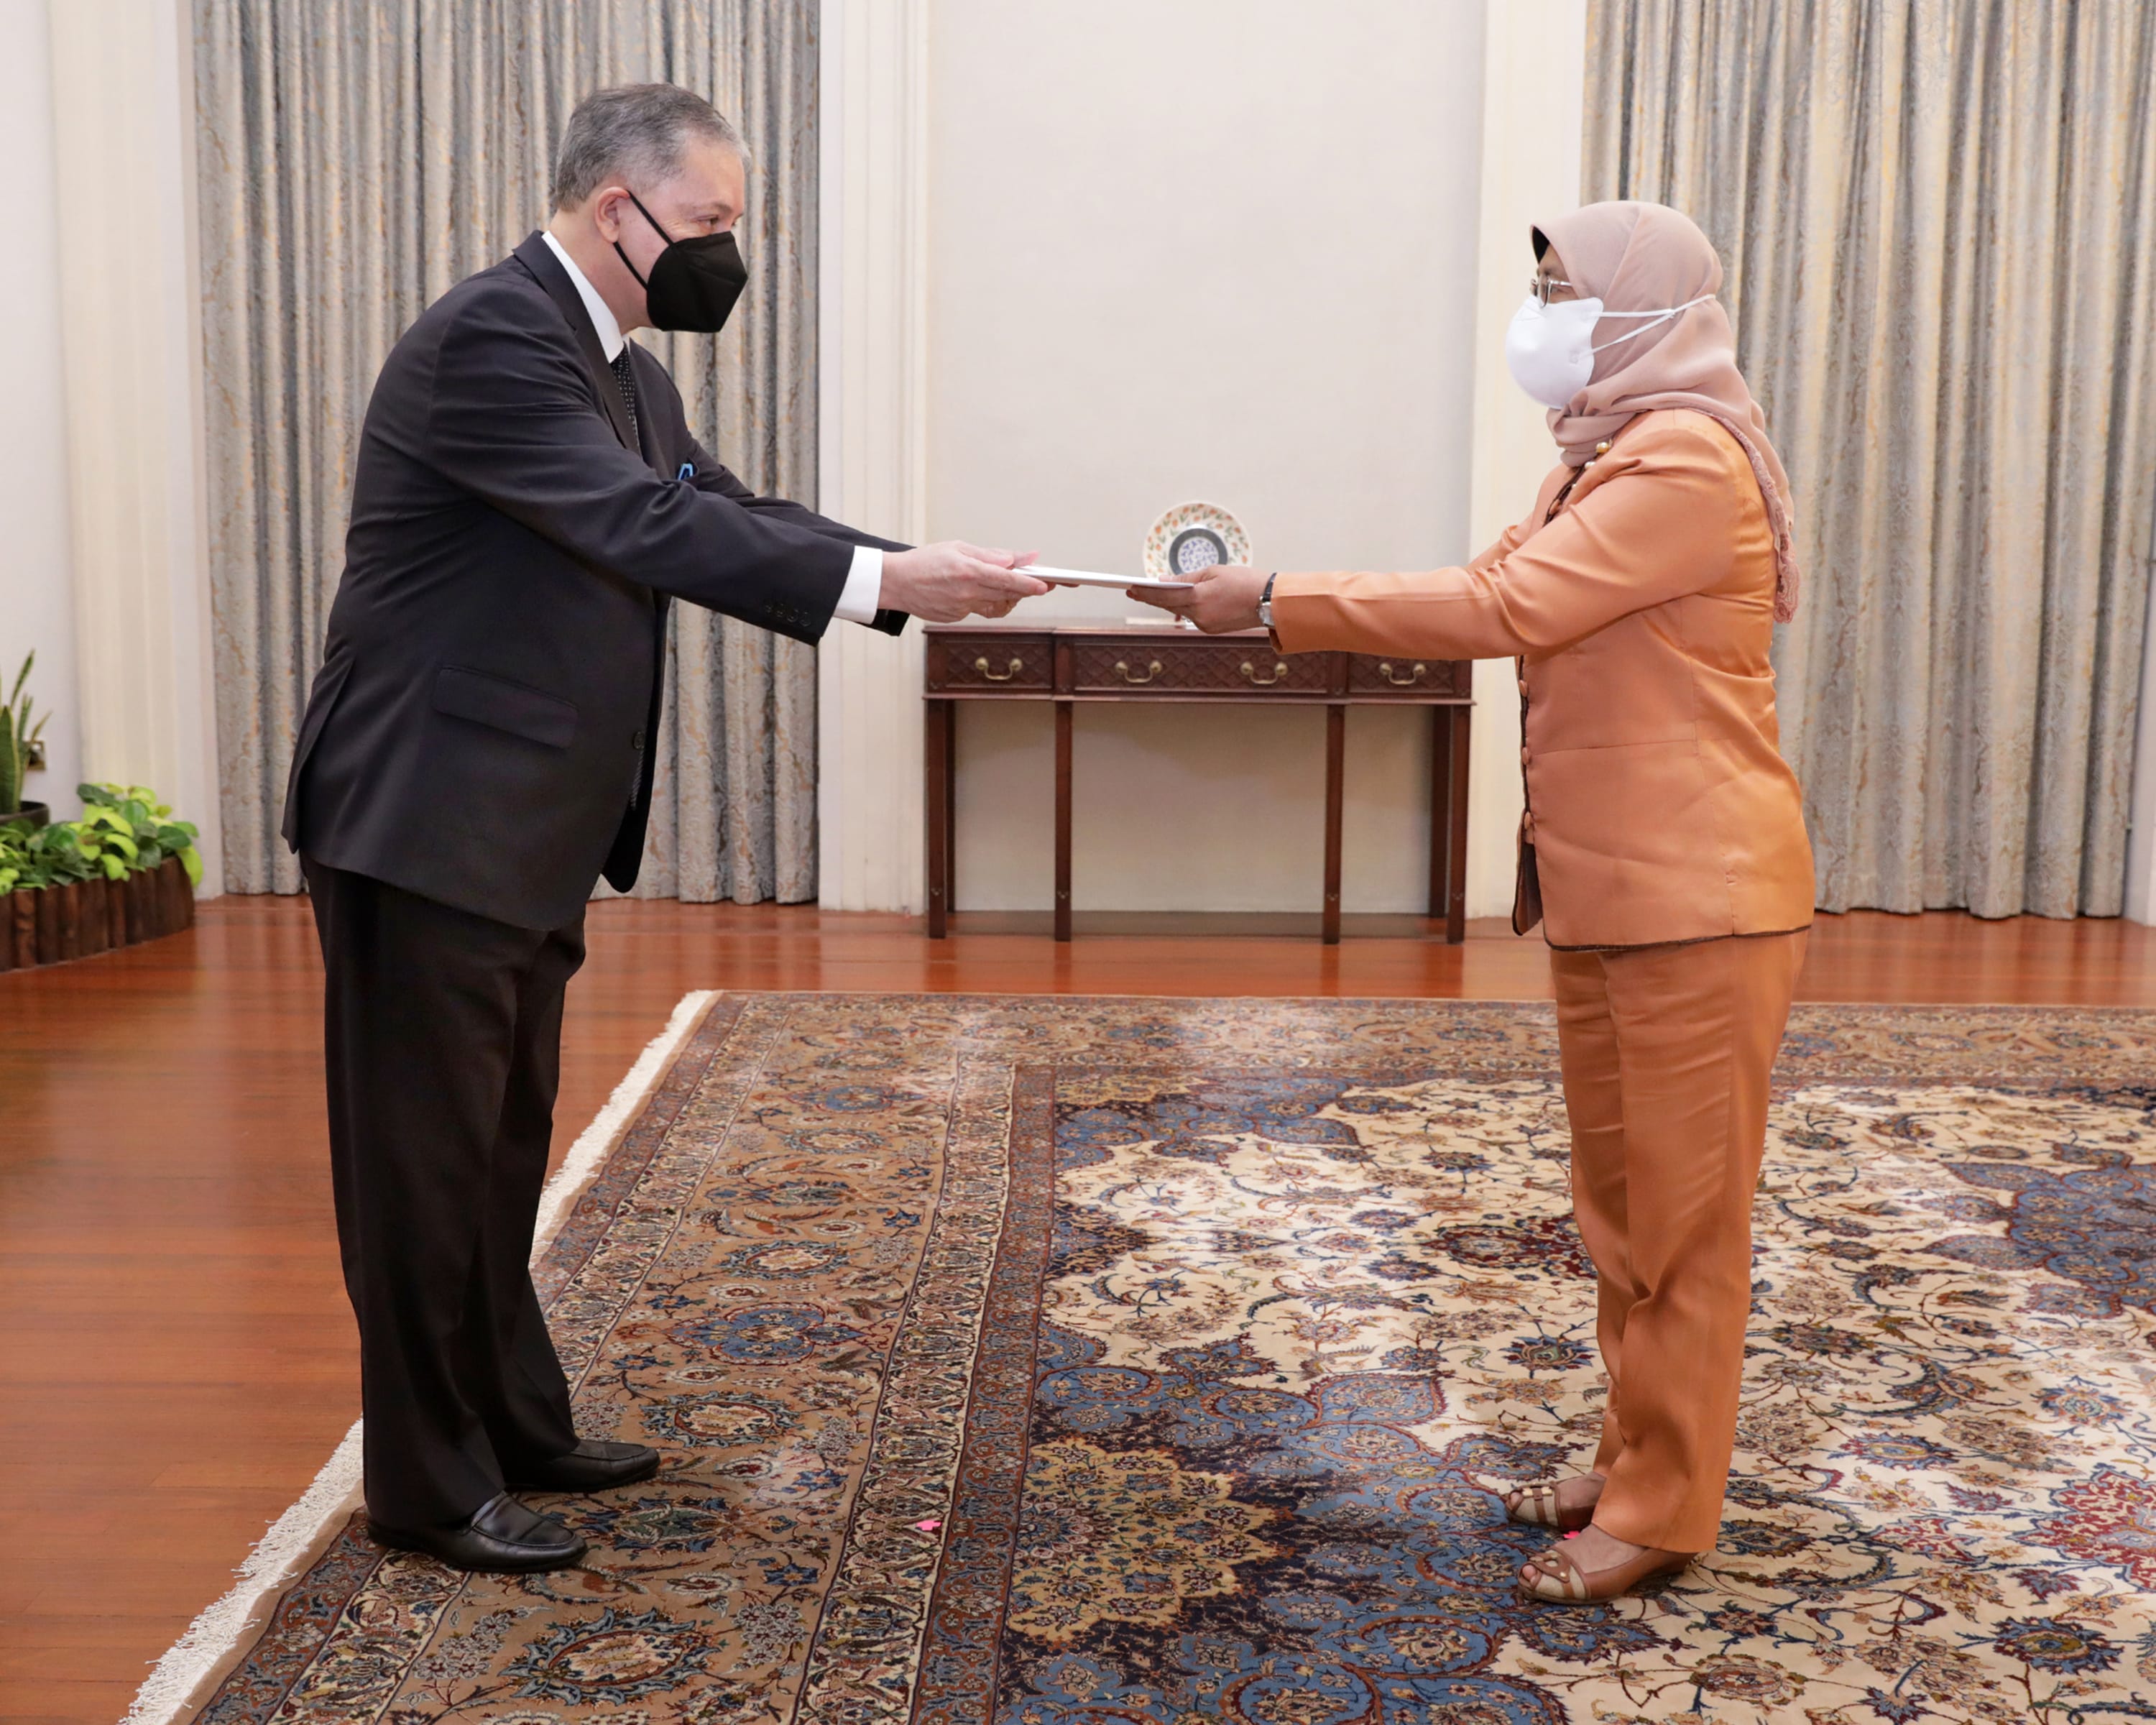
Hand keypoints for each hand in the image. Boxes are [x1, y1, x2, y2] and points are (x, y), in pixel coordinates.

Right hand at [881, 542, 1045, 622]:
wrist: (896, 582)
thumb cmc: (925, 561)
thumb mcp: (958, 547)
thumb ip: (991, 554)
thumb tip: (1019, 558)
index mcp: (968, 571)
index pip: (1007, 579)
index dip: (1030, 584)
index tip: (1046, 585)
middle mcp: (966, 592)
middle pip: (1007, 594)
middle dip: (1027, 590)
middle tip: (1044, 584)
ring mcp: (961, 608)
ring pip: (996, 605)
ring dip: (1008, 597)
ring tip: (1012, 586)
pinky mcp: (956, 618)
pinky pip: (978, 610)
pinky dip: (983, 600)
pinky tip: (974, 591)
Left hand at [1127, 563, 1267, 633]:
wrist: (1270, 601)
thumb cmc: (1245, 581)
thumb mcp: (1214, 572)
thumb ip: (1187, 578)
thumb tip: (1164, 580)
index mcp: (1199, 598)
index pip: (1164, 595)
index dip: (1145, 591)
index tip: (1130, 587)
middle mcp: (1199, 616)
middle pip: (1168, 605)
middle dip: (1151, 597)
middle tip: (1134, 590)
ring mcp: (1205, 625)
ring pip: (1180, 612)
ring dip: (1168, 602)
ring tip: (1152, 593)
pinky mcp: (1212, 629)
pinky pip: (1192, 617)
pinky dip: (1185, 608)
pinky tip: (1178, 601)